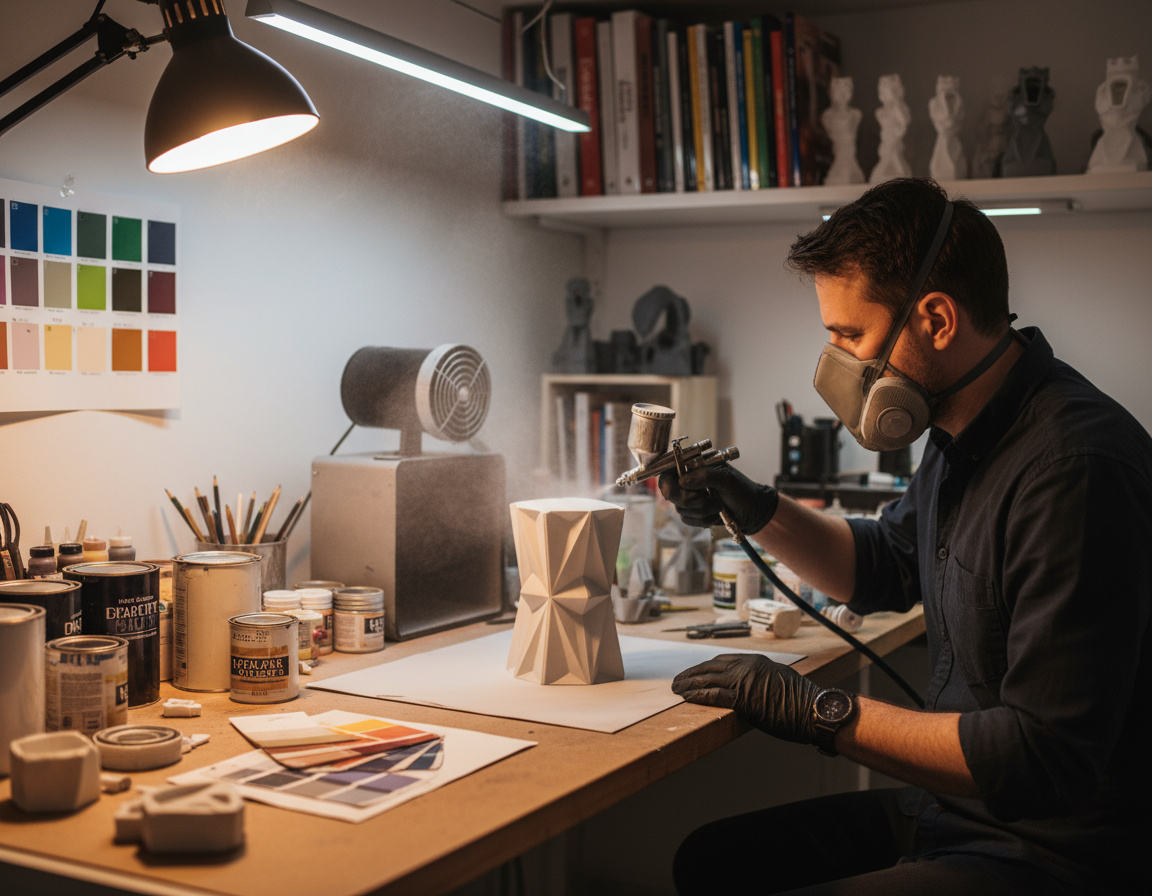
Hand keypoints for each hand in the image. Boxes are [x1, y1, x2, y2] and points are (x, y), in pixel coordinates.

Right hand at [658, 463, 778, 533]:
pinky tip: (715, 514)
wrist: (752, 512)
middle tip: (706, 498)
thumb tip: (682, 481)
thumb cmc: (742, 490)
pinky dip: (702, 520)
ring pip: (679, 507)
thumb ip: (705, 476)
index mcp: (694, 465)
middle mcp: (687, 479)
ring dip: (701, 510)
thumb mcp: (727, 478)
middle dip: (687, 498)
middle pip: (668, 490)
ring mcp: (688, 496)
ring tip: (718, 506)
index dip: (668, 477)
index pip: (668, 467)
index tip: (680, 485)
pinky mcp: (692, 513)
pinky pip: (686, 519)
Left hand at [671, 653, 820, 743]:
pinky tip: (687, 698)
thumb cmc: (801, 700)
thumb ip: (761, 678)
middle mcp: (746, 666)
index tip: (694, 672)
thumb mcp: (779, 678)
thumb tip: (751, 687)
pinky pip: (713, 695)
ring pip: (707, 679)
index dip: (705, 667)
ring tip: (676, 689)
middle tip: (677, 680)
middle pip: (710, 667)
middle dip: (691, 674)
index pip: (722, 660)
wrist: (813, 709)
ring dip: (688, 684)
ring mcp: (743, 680)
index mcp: (755, 660)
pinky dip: (698, 696)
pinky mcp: (742, 697)